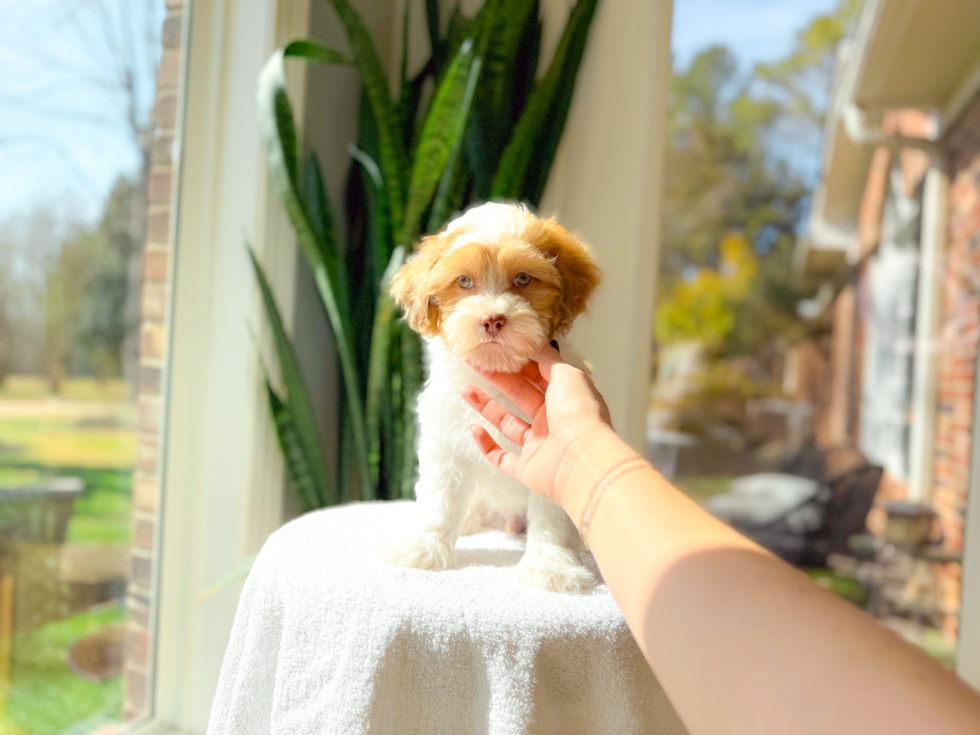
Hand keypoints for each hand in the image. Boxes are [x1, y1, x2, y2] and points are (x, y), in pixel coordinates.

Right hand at [461, 342, 614, 507]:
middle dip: (497, 380)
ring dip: (486, 407)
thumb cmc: (579, 415)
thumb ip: (552, 362)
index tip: (498, 352)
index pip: (538, 377)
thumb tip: (545, 345)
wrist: (582, 460)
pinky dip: (487, 445)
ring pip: (508, 424)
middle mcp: (553, 421)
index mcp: (565, 398)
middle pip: (520, 397)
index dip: (518, 365)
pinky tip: (474, 429)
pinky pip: (503, 457)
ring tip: (465, 390)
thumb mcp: (568, 376)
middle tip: (475, 365)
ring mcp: (540, 446)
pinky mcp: (528, 469)